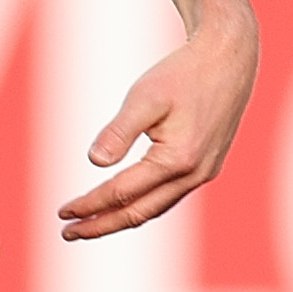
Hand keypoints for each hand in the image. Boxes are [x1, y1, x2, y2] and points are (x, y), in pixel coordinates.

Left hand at [61, 12, 255, 240]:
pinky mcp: (207, 166)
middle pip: (139, 213)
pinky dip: (143, 205)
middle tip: (68, 232)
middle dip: (101, 225)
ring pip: (156, 209)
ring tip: (90, 224)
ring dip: (121, 219)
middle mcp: (195, 175)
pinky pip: (169, 196)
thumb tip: (94, 162)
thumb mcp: (145, 97)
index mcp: (178, 160)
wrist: (229, 59)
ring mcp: (204, 173)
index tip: (63, 212)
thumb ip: (119, 132)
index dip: (90, 205)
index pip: (122, 194)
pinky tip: (125, 204)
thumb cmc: (183, 73)